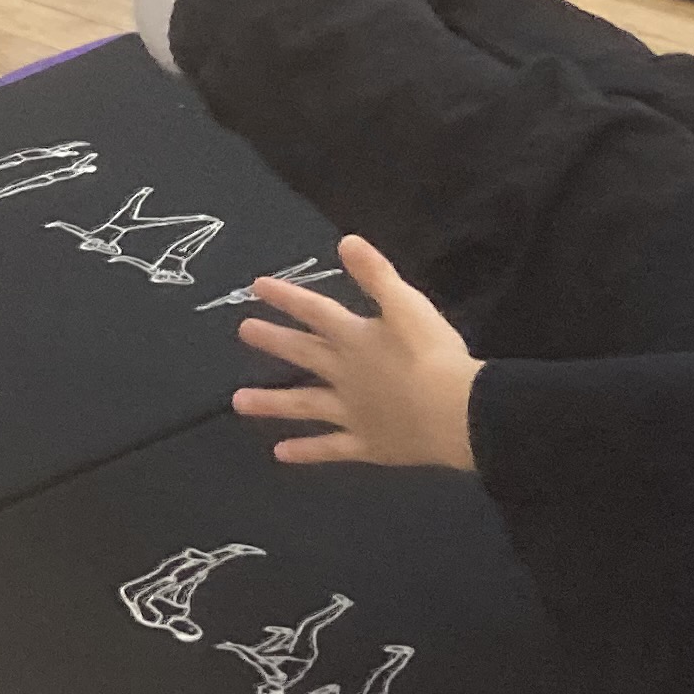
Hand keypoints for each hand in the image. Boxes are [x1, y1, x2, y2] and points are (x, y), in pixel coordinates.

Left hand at [230, 238, 480, 468]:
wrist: (456, 413)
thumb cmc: (433, 355)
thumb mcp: (408, 306)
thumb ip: (376, 275)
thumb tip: (345, 240)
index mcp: (355, 338)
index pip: (316, 311)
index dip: (287, 297)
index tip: (256, 286)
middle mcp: (345, 374)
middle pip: (303, 354)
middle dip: (273, 341)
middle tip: (242, 331)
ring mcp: (351, 412)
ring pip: (304, 405)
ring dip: (271, 402)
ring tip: (236, 403)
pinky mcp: (366, 444)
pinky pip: (330, 448)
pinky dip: (306, 451)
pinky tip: (280, 453)